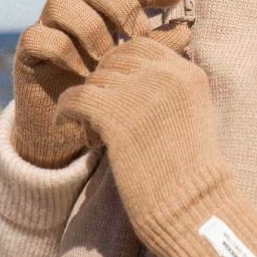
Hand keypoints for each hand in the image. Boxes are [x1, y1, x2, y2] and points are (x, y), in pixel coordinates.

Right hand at [11, 0, 188, 167]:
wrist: (66, 136)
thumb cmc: (105, 97)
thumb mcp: (135, 73)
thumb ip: (156, 51)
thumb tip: (186, 29)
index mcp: (101, 13)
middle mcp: (73, 13)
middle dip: (117, 5)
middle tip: (137, 37)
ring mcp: (47, 28)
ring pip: (61, 2)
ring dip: (90, 29)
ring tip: (106, 60)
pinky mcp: (26, 52)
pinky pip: (38, 35)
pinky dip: (63, 51)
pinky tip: (83, 75)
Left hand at [53, 35, 256, 256]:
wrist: (192, 209)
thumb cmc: (191, 173)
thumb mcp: (191, 116)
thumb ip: (166, 90)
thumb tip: (122, 75)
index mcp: (188, 73)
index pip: (142, 46)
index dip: (122, 65)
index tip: (116, 90)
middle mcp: (165, 75)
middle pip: (115, 59)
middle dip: (104, 81)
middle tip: (102, 112)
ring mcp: (140, 93)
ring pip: (94, 79)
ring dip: (89, 101)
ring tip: (94, 131)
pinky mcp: (114, 115)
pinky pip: (75, 97)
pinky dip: (65, 110)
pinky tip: (65, 123)